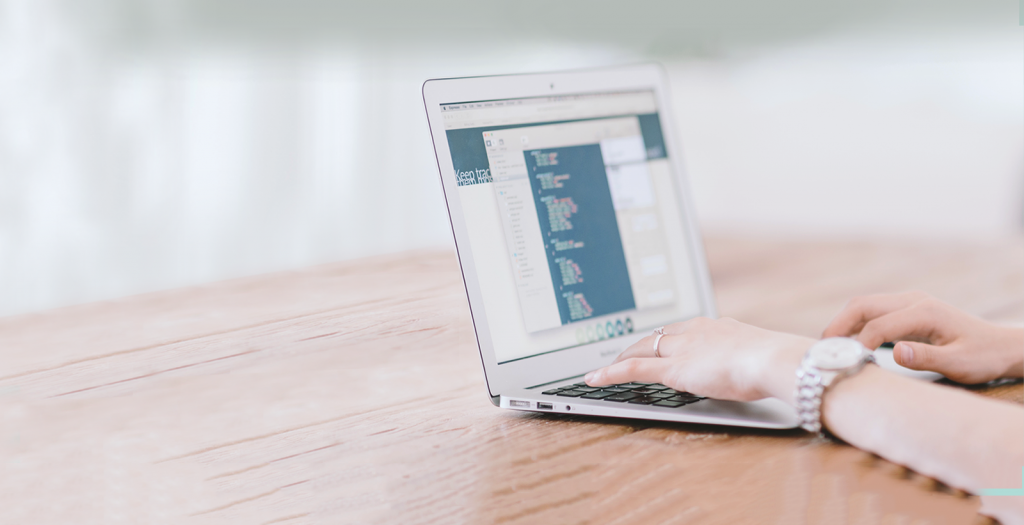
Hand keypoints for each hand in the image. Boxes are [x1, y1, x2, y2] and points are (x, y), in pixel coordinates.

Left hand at [585, 317, 812, 403]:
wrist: (774, 360)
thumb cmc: (776, 362)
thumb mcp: (759, 358)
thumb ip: (748, 360)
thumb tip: (752, 369)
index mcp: (716, 326)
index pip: (681, 330)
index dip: (665, 338)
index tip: (660, 343)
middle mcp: (695, 331)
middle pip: (657, 336)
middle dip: (638, 345)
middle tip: (624, 353)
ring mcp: (682, 348)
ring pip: (641, 349)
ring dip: (622, 357)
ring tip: (606, 368)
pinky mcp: (673, 368)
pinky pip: (633, 369)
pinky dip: (611, 373)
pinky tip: (594, 379)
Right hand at [822, 292, 1023, 383]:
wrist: (1000, 346)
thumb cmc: (982, 357)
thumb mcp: (959, 364)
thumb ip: (927, 358)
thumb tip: (895, 353)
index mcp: (925, 312)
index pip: (878, 326)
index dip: (857, 345)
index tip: (843, 365)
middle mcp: (914, 301)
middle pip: (862, 305)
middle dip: (837, 326)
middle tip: (821, 350)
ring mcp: (909, 302)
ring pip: (863, 306)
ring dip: (842, 323)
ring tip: (828, 348)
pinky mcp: (906, 310)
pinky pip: (872, 312)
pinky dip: (853, 324)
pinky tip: (846, 343)